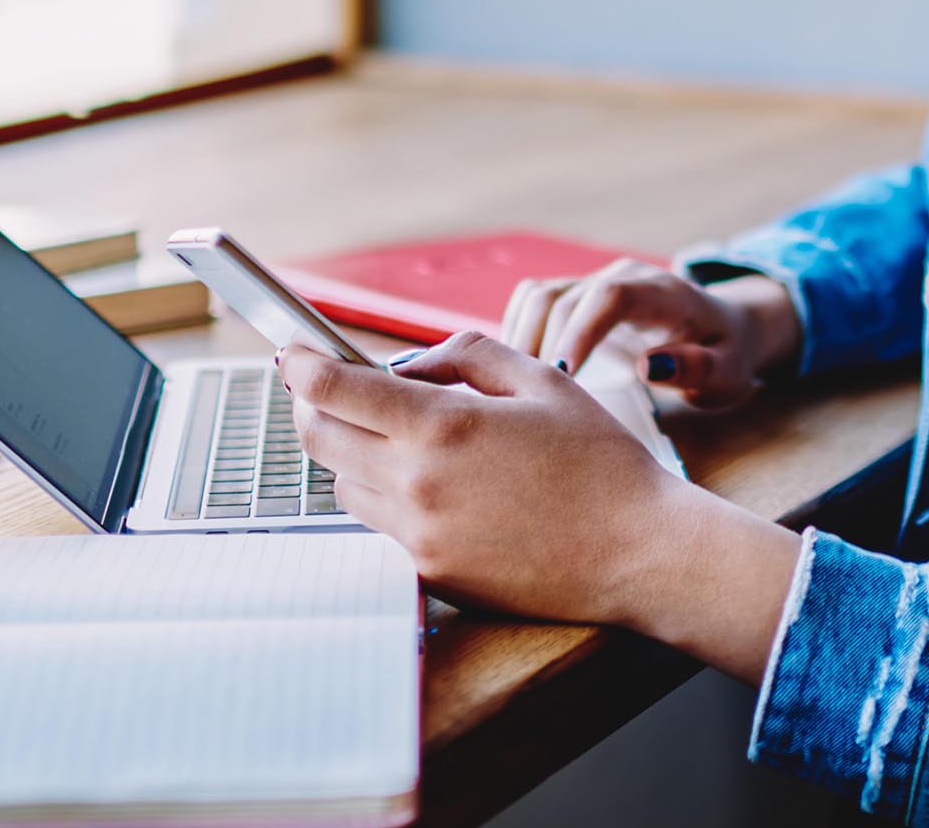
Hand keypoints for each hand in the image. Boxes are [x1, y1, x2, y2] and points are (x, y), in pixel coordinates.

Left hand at [284, 333, 804, 681]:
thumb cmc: (600, 460)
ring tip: (400, 437)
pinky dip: (390, 496)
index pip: (333, 390)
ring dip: (353, 452)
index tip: (292, 353)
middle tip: (330, 388)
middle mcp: (416, 484)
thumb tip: (405, 368)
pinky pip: (382, 526)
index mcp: (442, 426)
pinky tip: (438, 485)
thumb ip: (465, 356)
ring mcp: (418, 537)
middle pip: (319, 439)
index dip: (301, 365)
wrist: (636, 550)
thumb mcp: (541, 379)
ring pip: (344, 484)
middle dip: (312, 405)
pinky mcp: (429, 574)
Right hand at [498, 261, 798, 409]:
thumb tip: (648, 366)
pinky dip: (516, 331)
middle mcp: (625, 277)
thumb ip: (697, 368)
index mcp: (664, 293)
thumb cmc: (725, 356)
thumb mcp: (728, 373)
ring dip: (519, 338)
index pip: (611, 296)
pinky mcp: (579, 294)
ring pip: (539, 296)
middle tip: (527, 399)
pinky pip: (534, 302)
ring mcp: (598, 280)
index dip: (580, 332)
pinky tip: (512, 372)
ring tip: (511, 389)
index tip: (562, 376)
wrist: (723, 329)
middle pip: (564, 297)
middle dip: (540, 345)